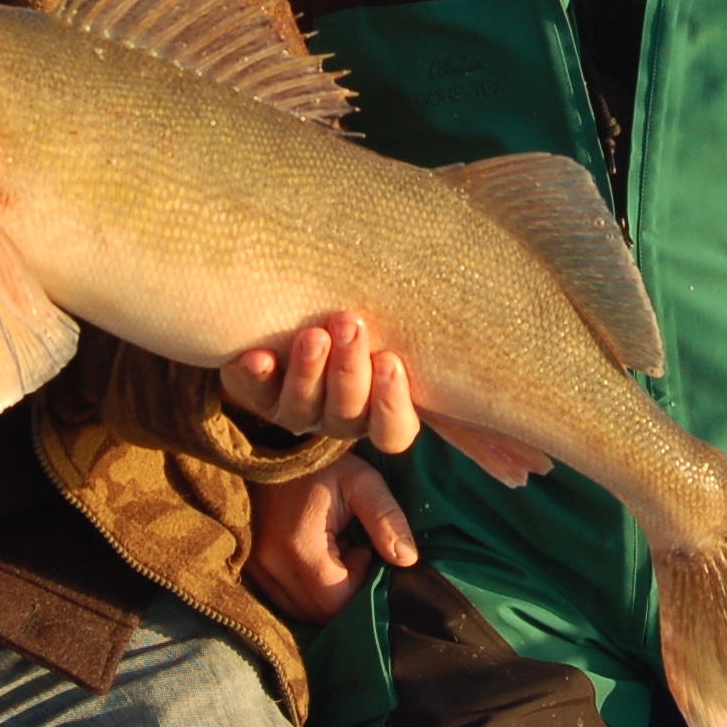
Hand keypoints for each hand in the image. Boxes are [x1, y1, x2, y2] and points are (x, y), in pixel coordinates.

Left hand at [220, 312, 421, 451]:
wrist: (292, 314)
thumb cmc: (353, 320)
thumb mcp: (387, 325)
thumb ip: (406, 327)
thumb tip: (470, 296)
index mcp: (377, 410)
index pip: (393, 431)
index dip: (392, 405)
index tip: (391, 361)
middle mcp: (337, 417)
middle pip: (347, 412)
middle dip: (349, 369)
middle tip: (351, 324)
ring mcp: (297, 410)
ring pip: (303, 407)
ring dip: (309, 370)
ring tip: (313, 335)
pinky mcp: (258, 397)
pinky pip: (256, 396)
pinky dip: (256, 377)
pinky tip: (258, 357)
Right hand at [245, 460, 416, 620]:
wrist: (274, 448)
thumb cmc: (324, 465)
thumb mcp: (363, 482)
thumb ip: (387, 518)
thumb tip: (408, 560)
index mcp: (300, 545)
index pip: (335, 600)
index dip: (357, 582)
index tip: (362, 548)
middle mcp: (271, 564)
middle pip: (317, 611)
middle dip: (343, 590)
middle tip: (350, 551)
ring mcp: (257, 568)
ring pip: (299, 610)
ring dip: (324, 592)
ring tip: (333, 553)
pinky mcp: (251, 568)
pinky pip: (283, 600)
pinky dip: (305, 590)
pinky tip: (315, 559)